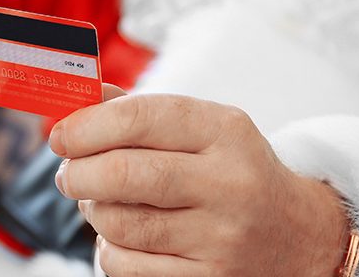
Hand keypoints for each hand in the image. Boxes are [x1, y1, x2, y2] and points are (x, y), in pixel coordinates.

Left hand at [51, 85, 349, 275]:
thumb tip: (72, 99)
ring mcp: (221, 237)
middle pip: (124, 175)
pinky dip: (109, 249)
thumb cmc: (232, 172)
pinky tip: (124, 237)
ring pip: (120, 223)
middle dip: (78, 173)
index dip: (87, 126)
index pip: (141, 118)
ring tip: (102, 203)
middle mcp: (230, 183)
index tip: (59, 136)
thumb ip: (139, 112)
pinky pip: (126, 265)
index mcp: (226, 132)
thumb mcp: (204, 130)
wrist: (299, 236)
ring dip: (94, 211)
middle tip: (68, 174)